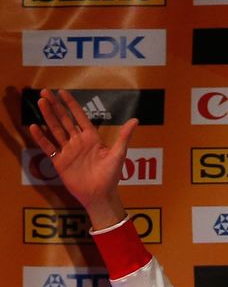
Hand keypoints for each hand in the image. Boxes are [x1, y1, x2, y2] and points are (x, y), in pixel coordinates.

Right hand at [28, 89, 137, 228]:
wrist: (100, 194)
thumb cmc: (111, 175)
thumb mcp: (118, 154)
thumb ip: (124, 136)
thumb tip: (135, 120)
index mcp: (92, 138)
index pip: (79, 117)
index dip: (71, 104)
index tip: (62, 92)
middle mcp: (78, 142)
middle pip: (64, 120)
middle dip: (55, 106)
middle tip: (45, 91)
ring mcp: (68, 151)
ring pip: (55, 130)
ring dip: (47, 116)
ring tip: (40, 102)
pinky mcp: (59, 162)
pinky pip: (48, 147)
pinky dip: (40, 137)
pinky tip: (33, 127)